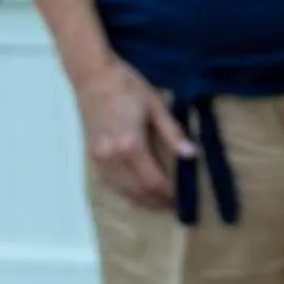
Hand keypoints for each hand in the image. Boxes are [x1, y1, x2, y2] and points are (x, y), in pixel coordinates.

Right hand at [75, 58, 192, 208]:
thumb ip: (173, 133)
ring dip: (139, 200)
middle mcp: (112, 156)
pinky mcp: (92, 155)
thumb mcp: (156, 106)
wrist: (93, 76)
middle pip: (136, 190)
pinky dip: (123, 191)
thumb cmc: (127, 87)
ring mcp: (99, 157)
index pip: (152, 180)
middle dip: (154, 201)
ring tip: (156, 203)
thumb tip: (192, 155)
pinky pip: (108, 182)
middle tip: (171, 206)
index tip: (180, 200)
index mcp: (130, 145)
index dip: (167, 194)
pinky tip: (133, 192)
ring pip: (120, 189)